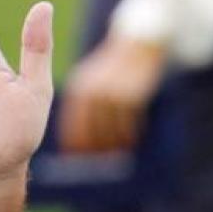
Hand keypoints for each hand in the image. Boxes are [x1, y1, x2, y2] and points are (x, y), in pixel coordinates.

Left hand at [59, 33, 166, 153]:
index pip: (74, 126)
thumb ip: (87, 105)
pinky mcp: (132, 96)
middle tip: (98, 166)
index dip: (76, 145)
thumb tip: (83, 139)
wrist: (138, 45)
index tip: (78, 159)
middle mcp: (93, 92)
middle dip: (95, 150)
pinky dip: (129, 136)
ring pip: (111, 132)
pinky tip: (130, 142)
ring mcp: (113, 95)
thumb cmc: (114, 69)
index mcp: (80, 89)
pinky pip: (129, 125)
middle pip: (91, 133)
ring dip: (113, 146)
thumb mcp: (93, 80)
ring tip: (116, 157)